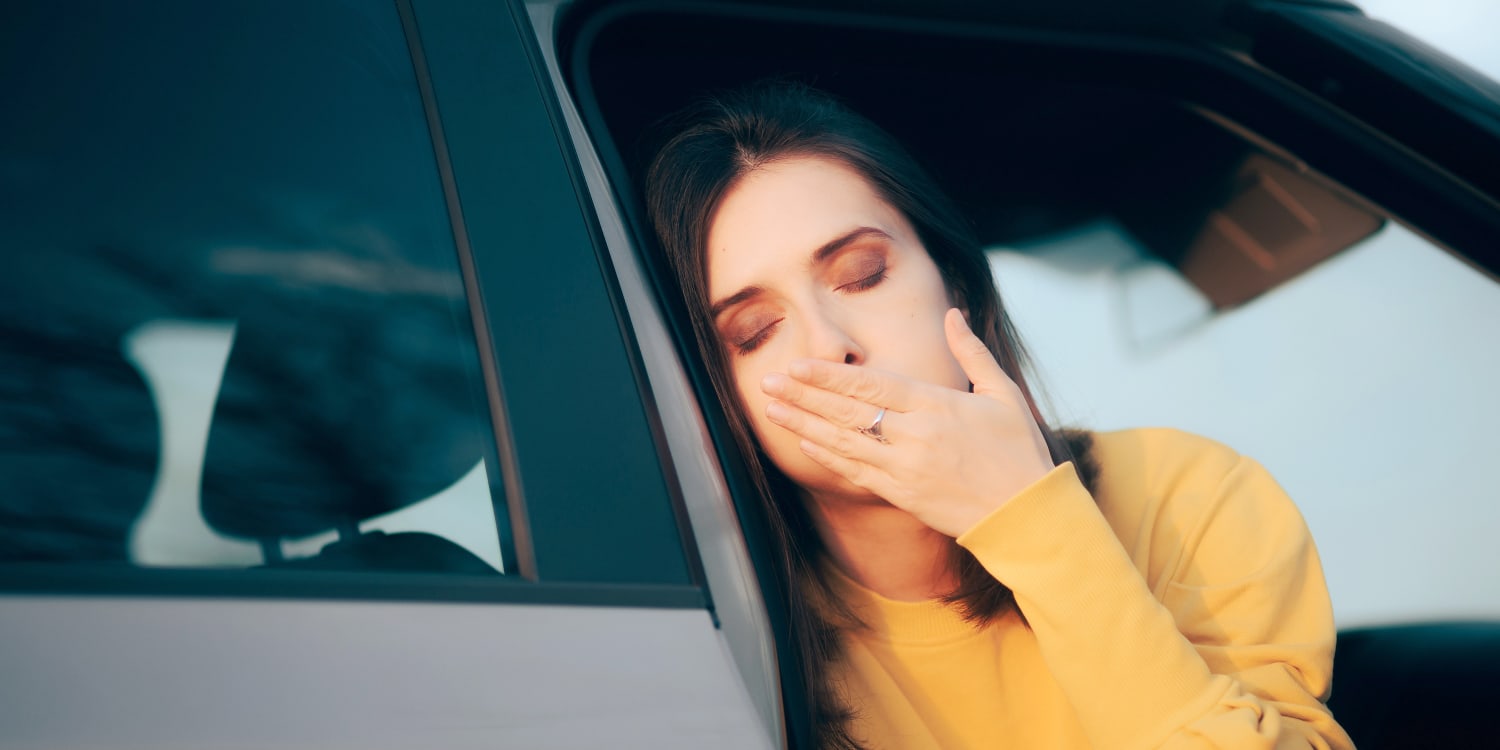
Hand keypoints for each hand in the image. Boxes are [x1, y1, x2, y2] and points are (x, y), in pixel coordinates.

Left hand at [761, 308, 1055, 536]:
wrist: (1027, 514)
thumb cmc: (1019, 450)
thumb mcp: (1003, 393)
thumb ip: (971, 352)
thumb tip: (953, 313)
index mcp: (936, 405)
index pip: (871, 385)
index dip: (830, 375)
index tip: (798, 365)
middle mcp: (914, 436)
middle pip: (847, 411)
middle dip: (803, 395)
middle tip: (767, 381)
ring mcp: (905, 468)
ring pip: (843, 442)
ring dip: (804, 425)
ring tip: (772, 409)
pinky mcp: (902, 495)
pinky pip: (857, 473)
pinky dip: (828, 457)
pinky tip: (804, 443)